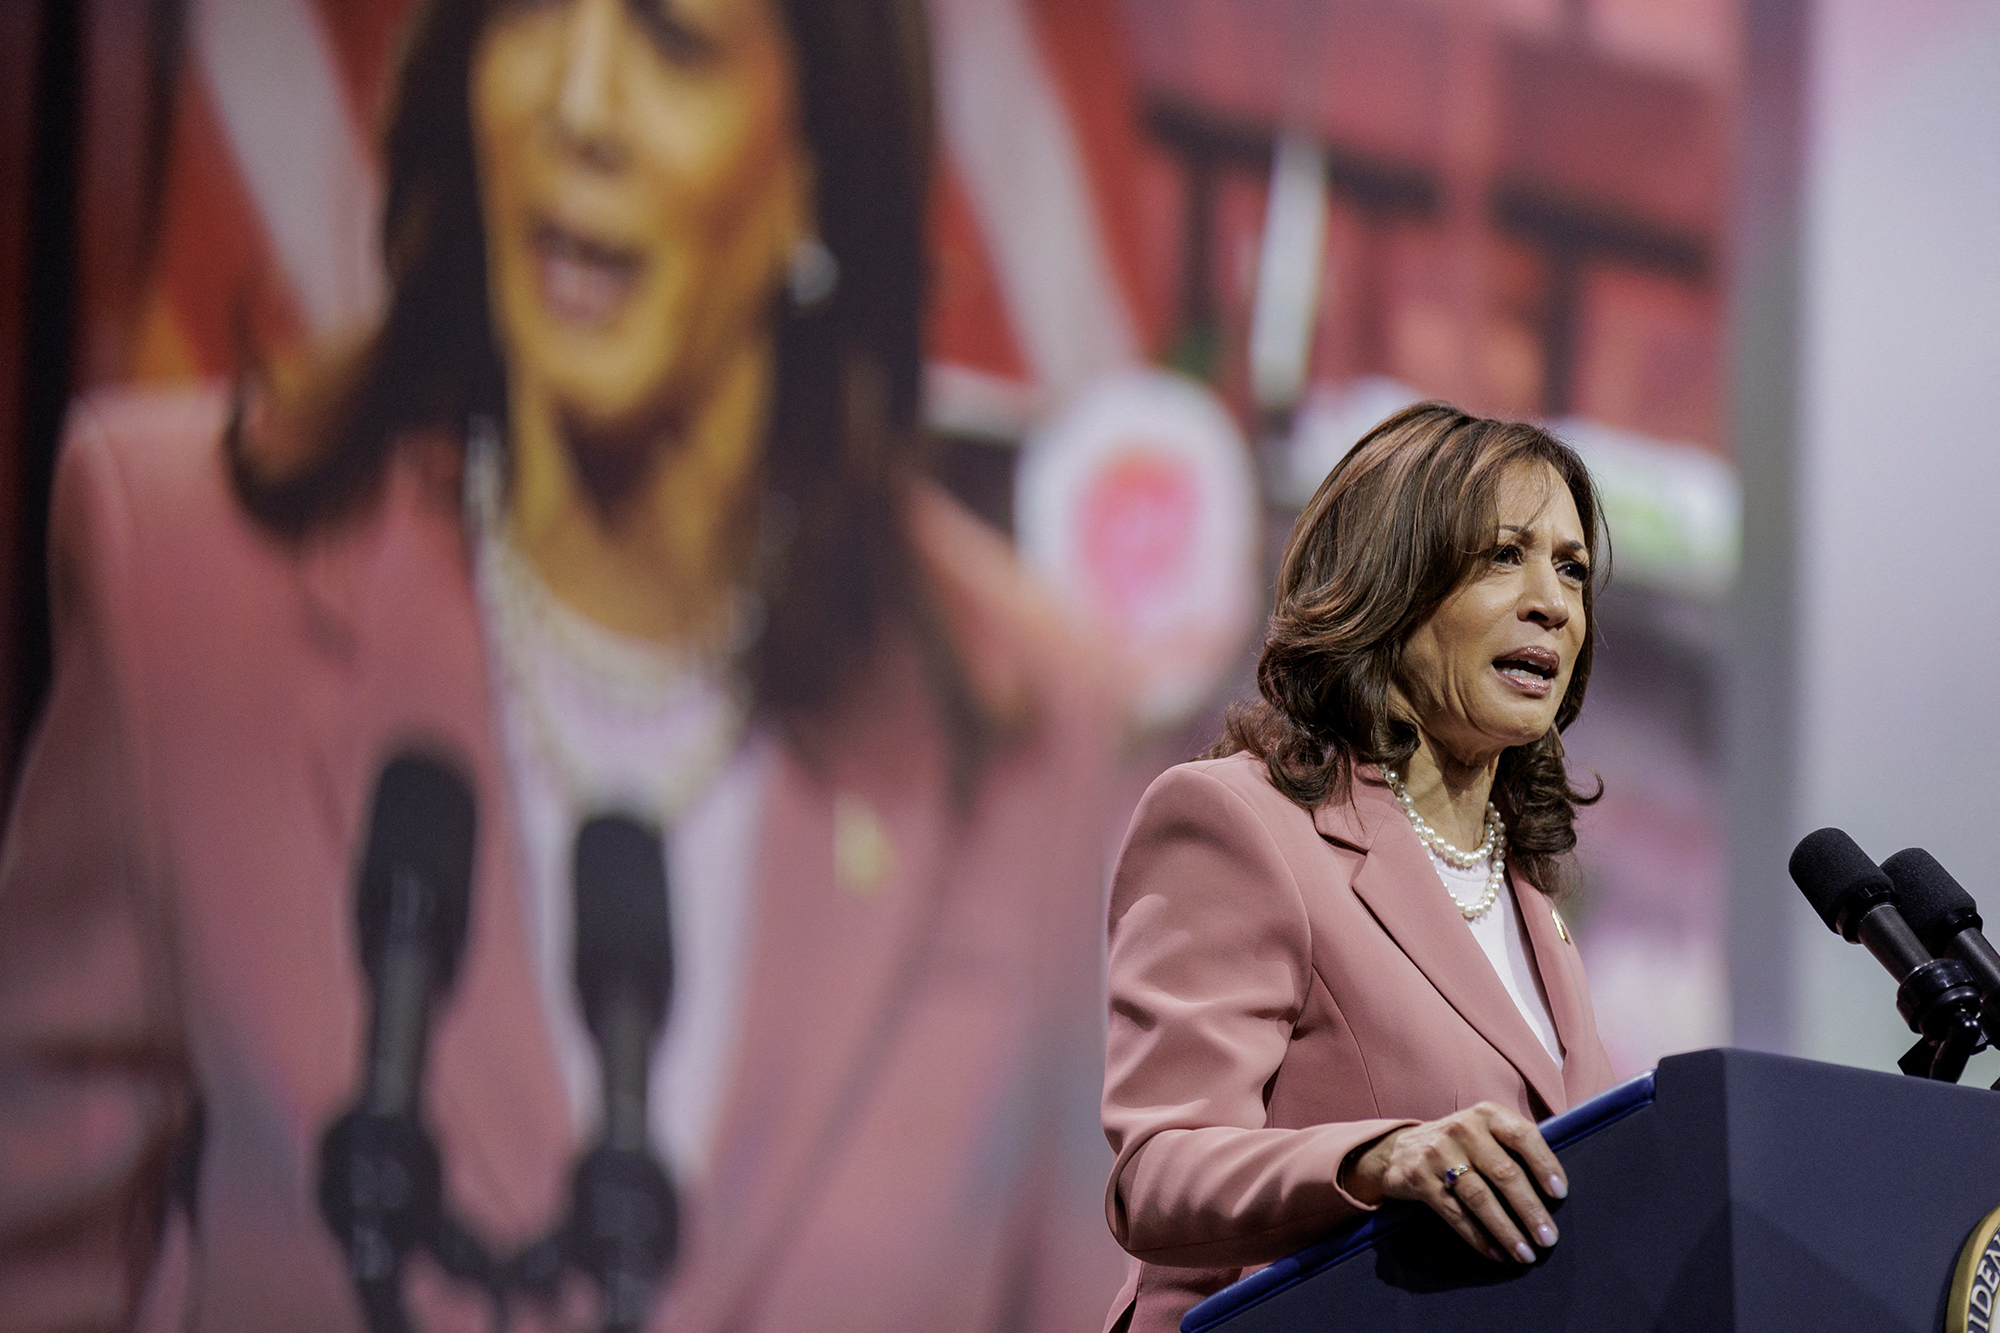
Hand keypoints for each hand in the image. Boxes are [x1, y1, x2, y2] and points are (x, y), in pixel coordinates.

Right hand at [1338, 1103, 1567, 1264]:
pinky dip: (1478, 1237)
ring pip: (1480, 1197)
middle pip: (1504, 1172)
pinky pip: (1455, 1213)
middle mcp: (1462, 1129)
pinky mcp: (1419, 1178)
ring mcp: (1438, 1153)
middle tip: (1548, 1238)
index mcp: (1487, 1114)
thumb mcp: (1485, 1131)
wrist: (1399, 1149)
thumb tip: (1556, 1189)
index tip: (1560, 1194)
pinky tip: (1496, 1252)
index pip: (1523, 1136)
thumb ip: (1515, 1147)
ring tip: (1526, 1253)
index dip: (1544, 1165)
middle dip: (1530, 1209)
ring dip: (1506, 1230)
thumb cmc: (1459, 1145)